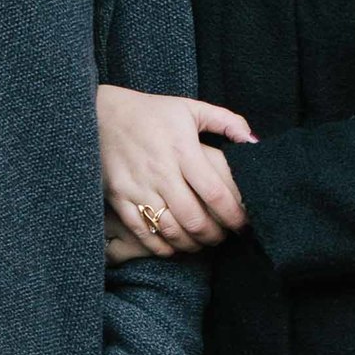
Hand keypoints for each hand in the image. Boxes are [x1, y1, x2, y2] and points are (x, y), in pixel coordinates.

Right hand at [98, 84, 254, 256]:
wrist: (100, 114)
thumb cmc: (152, 113)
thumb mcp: (190, 108)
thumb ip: (226, 121)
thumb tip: (254, 142)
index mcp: (182, 150)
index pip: (215, 193)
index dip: (234, 215)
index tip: (243, 224)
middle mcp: (161, 172)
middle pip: (194, 219)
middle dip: (214, 235)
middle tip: (223, 238)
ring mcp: (138, 187)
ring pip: (170, 230)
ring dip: (191, 244)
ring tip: (202, 242)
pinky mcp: (119, 197)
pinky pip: (143, 232)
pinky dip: (161, 246)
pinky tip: (174, 246)